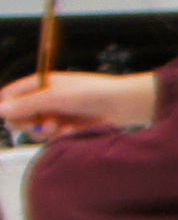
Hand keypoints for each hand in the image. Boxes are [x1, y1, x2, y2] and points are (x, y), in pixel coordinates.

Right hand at [1, 68, 151, 138]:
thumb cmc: (89, 93)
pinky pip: (53, 135)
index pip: (10, 95)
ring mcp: (56, 112)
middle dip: (26, 122)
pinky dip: (59, 135)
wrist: (122, 104)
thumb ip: (27, 104)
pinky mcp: (68, 126)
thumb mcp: (54, 97)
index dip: (7, 108)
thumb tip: (0, 110)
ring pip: (36, 127)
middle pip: (20, 114)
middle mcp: (45, 98)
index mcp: (39, 84)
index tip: (12, 119)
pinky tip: (71, 131)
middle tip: (37, 124)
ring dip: (44, 130)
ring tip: (58, 127)